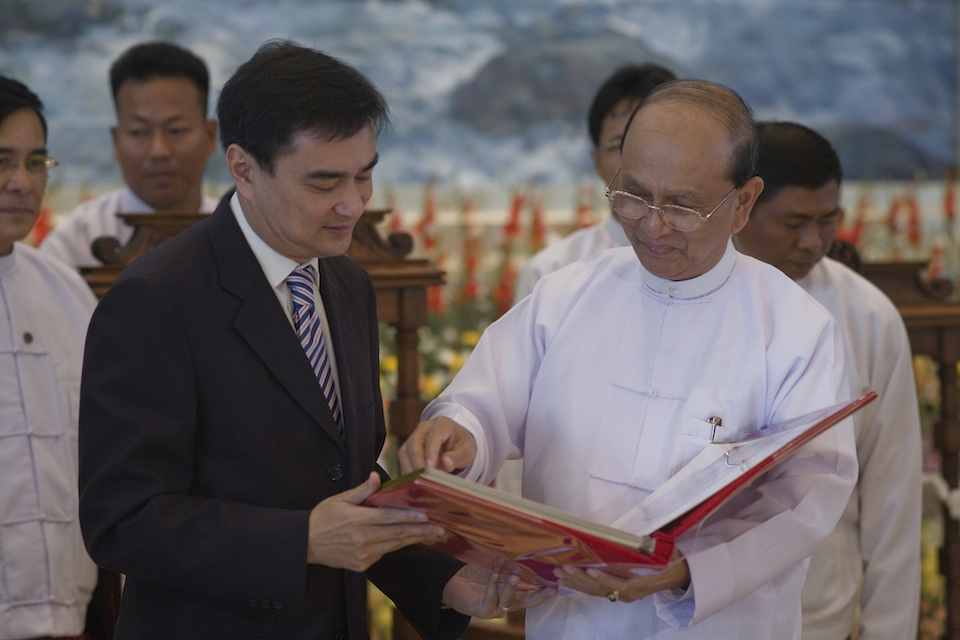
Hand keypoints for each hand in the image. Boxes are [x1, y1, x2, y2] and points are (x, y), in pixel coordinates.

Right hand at [307, 472, 443, 571]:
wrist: (306, 543)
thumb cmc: (323, 517)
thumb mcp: (340, 499)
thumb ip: (362, 490)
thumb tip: (376, 476)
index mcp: (358, 520)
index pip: (389, 518)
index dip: (409, 517)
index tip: (426, 516)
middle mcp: (363, 539)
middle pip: (397, 534)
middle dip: (420, 531)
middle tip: (440, 527)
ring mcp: (363, 554)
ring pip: (394, 545)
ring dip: (414, 539)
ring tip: (432, 534)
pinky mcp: (362, 565)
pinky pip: (384, 553)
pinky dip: (398, 546)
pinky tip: (410, 540)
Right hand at [398, 416, 477, 474]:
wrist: (456, 443)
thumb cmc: (462, 446)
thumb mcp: (467, 451)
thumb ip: (457, 457)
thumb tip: (446, 464)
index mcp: (442, 424)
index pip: (433, 437)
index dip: (430, 452)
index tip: (430, 468)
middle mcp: (424, 428)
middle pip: (414, 442)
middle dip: (417, 461)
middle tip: (423, 476)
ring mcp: (414, 436)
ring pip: (404, 451)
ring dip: (410, 468)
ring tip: (419, 481)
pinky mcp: (408, 448)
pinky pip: (403, 459)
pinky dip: (407, 471)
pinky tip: (415, 481)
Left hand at [442, 563, 557, 617]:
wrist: (455, 582)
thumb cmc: (479, 572)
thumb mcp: (497, 564)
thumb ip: (510, 562)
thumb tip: (525, 553)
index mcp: (518, 590)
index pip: (536, 589)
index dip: (547, 586)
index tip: (559, 581)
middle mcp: (511, 601)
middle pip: (529, 600)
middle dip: (541, 595)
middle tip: (552, 589)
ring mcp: (498, 607)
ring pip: (510, 600)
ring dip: (512, 587)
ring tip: (515, 576)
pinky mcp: (484, 610)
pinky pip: (491, 599)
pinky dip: (493, 586)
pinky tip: (493, 574)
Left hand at [554, 558, 689, 603]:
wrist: (678, 574)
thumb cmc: (669, 561)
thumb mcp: (662, 554)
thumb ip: (646, 548)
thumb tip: (631, 537)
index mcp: (640, 584)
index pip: (618, 584)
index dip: (604, 578)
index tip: (589, 569)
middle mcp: (629, 593)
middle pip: (602, 589)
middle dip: (581, 579)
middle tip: (564, 568)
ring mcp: (623, 595)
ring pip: (596, 592)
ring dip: (576, 583)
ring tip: (559, 574)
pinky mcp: (617, 592)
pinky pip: (596, 591)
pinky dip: (581, 585)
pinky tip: (566, 580)